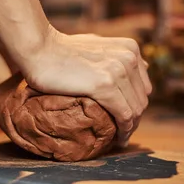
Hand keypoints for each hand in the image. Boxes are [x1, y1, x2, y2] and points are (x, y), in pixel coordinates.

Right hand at [22, 26, 151, 144]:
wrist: (40, 49)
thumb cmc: (61, 49)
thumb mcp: (96, 44)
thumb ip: (115, 54)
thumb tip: (137, 64)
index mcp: (130, 48)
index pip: (143, 85)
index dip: (136, 104)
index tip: (127, 118)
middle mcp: (129, 57)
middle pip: (141, 99)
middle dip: (135, 118)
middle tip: (123, 132)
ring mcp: (118, 70)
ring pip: (135, 109)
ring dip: (130, 127)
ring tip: (120, 138)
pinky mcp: (105, 86)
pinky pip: (123, 115)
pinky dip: (124, 130)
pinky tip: (118, 138)